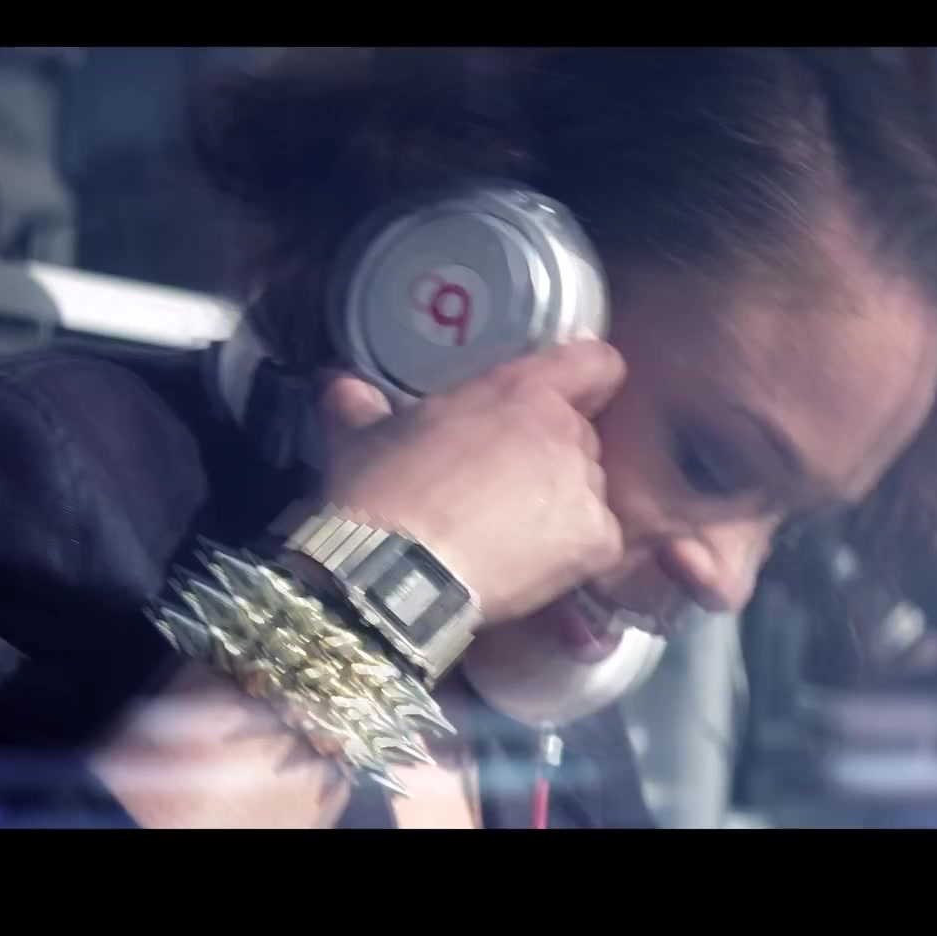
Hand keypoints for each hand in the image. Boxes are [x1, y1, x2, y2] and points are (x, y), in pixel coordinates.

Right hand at [316, 340, 626, 626]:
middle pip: (579, 436)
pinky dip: (573, 556)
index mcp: (522, 390)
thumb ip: (358, 403)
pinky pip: (598, 542)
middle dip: (549, 456)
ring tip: (509, 535)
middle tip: (503, 485)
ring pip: (588, 489)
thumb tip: (337, 386)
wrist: (393, 572)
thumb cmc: (381, 493)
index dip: (587, 378)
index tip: (566, 397)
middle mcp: (566, 432)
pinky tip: (532, 567)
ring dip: (559, 506)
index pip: (596, 363)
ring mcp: (586, 488)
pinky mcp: (597, 542)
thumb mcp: (359, 437)